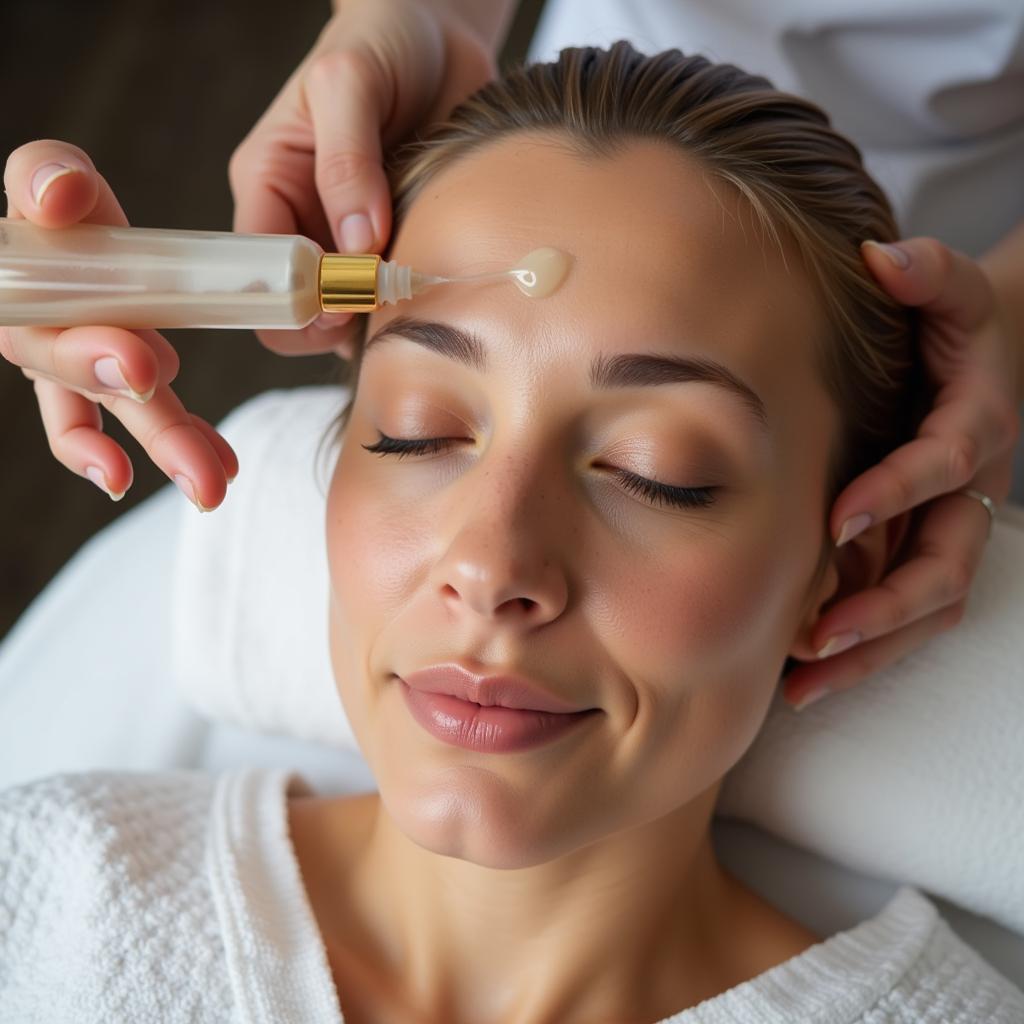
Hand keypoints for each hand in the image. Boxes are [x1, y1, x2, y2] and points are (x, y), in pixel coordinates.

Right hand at [1, 140, 237, 510]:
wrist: (82, 231)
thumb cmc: (66, 206)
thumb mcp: (52, 176)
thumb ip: (45, 173)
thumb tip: (57, 195)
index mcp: (25, 295)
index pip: (39, 336)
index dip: (82, 357)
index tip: (142, 366)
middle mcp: (49, 343)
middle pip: (91, 389)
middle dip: (143, 417)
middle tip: (191, 453)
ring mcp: (88, 370)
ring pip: (126, 414)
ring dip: (171, 449)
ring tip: (212, 487)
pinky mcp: (125, 384)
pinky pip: (149, 421)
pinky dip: (186, 442)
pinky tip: (223, 467)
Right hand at [228, 0, 496, 358]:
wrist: (443, 36)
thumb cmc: (382, 40)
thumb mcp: (350, 80)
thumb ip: (347, 160)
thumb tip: (358, 243)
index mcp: (269, 186)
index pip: (257, 273)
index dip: (295, 300)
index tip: (345, 299)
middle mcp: (303, 224)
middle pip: (297, 311)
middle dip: (336, 317)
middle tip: (385, 298)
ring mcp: (351, 244)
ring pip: (348, 318)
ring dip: (378, 317)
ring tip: (415, 289)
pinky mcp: (394, 249)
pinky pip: (392, 302)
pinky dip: (410, 307)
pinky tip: (436, 289)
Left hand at [783, 236, 1020, 707]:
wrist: (972, 368)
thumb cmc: (949, 330)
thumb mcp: (950, 289)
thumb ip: (925, 270)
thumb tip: (880, 259)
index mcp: (975, 426)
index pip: (945, 466)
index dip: (900, 491)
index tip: (841, 518)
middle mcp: (969, 493)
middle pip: (945, 565)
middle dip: (885, 603)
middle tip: (819, 632)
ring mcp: (947, 532)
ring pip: (926, 609)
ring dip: (869, 650)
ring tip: (803, 683)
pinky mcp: (920, 554)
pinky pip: (904, 617)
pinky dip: (861, 652)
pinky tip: (802, 678)